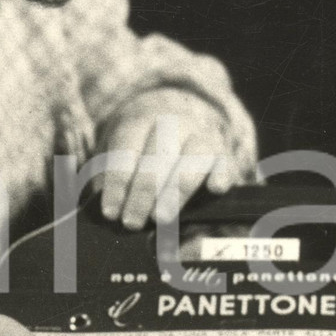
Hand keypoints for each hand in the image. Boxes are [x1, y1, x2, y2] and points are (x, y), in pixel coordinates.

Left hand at [96, 88, 235, 229]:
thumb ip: (110, 179)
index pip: (125, 152)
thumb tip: (110, 214)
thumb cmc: (138, 144)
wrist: (173, 113)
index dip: (117, 185)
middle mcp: (172, 122)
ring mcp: (200, 134)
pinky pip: (225, 161)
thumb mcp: (117, 151)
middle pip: (158, 157)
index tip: (111, 213)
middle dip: (143, 193)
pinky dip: (221, 174)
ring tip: (160, 217)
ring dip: (176, 190)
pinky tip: (214, 189)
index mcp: (139, 119)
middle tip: (132, 222)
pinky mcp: (222, 150)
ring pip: (192, 158)